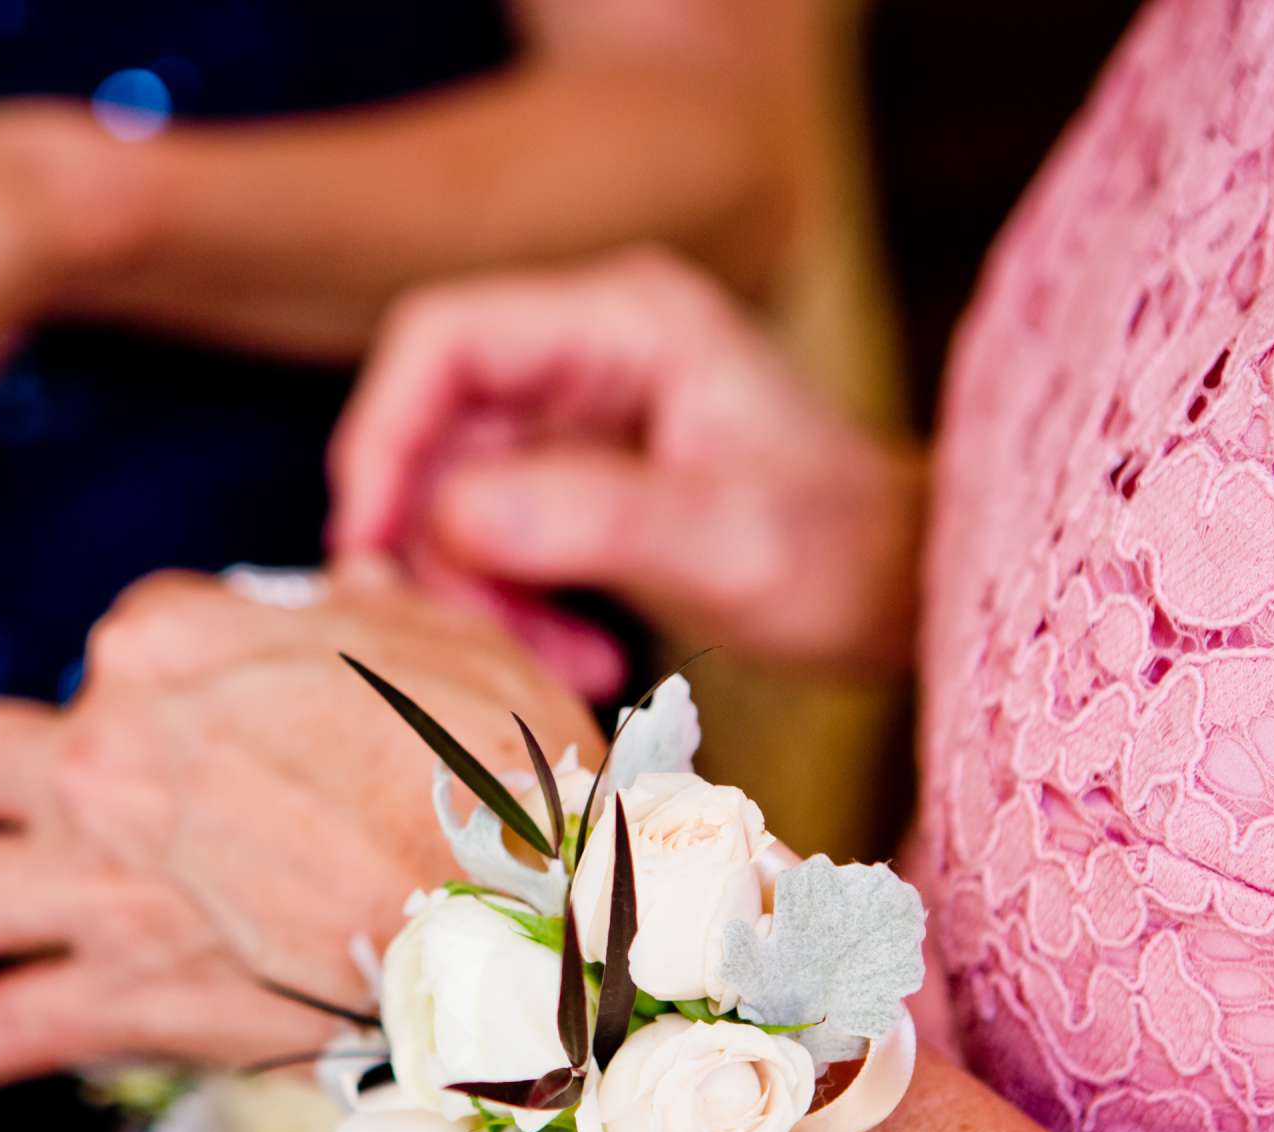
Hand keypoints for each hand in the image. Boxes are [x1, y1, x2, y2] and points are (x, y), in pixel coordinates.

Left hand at [0, 561, 599, 1093]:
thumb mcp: (444, 642)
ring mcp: (96, 880)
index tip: (191, 716)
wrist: (511, 915)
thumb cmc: (498, 769)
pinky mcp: (118, 994)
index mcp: (176, 647)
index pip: (118, 644)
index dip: (150, 680)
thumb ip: (365, 615)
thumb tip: (351, 590)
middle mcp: (105, 754)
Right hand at [329, 249, 924, 680]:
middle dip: (445, 547)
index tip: (366, 544)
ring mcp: (582, 415)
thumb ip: (585, 519)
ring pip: (458, 500)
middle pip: (436, 432)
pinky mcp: (581, 480)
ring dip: (487, 596)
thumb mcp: (725, 542)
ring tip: (570, 667)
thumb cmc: (845, 556)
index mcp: (623, 321)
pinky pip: (498, 539)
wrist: (907, 596)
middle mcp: (590, 350)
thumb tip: (442, 519)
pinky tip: (587, 659)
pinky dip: (518, 608)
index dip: (384, 436)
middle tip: (484, 640)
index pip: (443, 340)